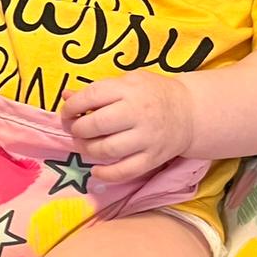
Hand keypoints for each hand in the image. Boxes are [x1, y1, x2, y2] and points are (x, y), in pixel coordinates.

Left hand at [61, 70, 193, 181]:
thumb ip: (98, 90)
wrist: (190, 111)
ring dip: (87, 150)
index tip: (67, 113)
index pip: (92, 96)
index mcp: (129, 89)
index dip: (71, 107)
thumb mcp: (128, 82)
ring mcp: (147, 138)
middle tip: (76, 131)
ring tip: (85, 145)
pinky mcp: (153, 158)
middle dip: (77, 130)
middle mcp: (138, 113)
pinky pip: (125, 171)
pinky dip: (106, 174)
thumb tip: (66, 96)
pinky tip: (96, 170)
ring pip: (107, 150)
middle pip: (96, 125)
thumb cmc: (153, 94)